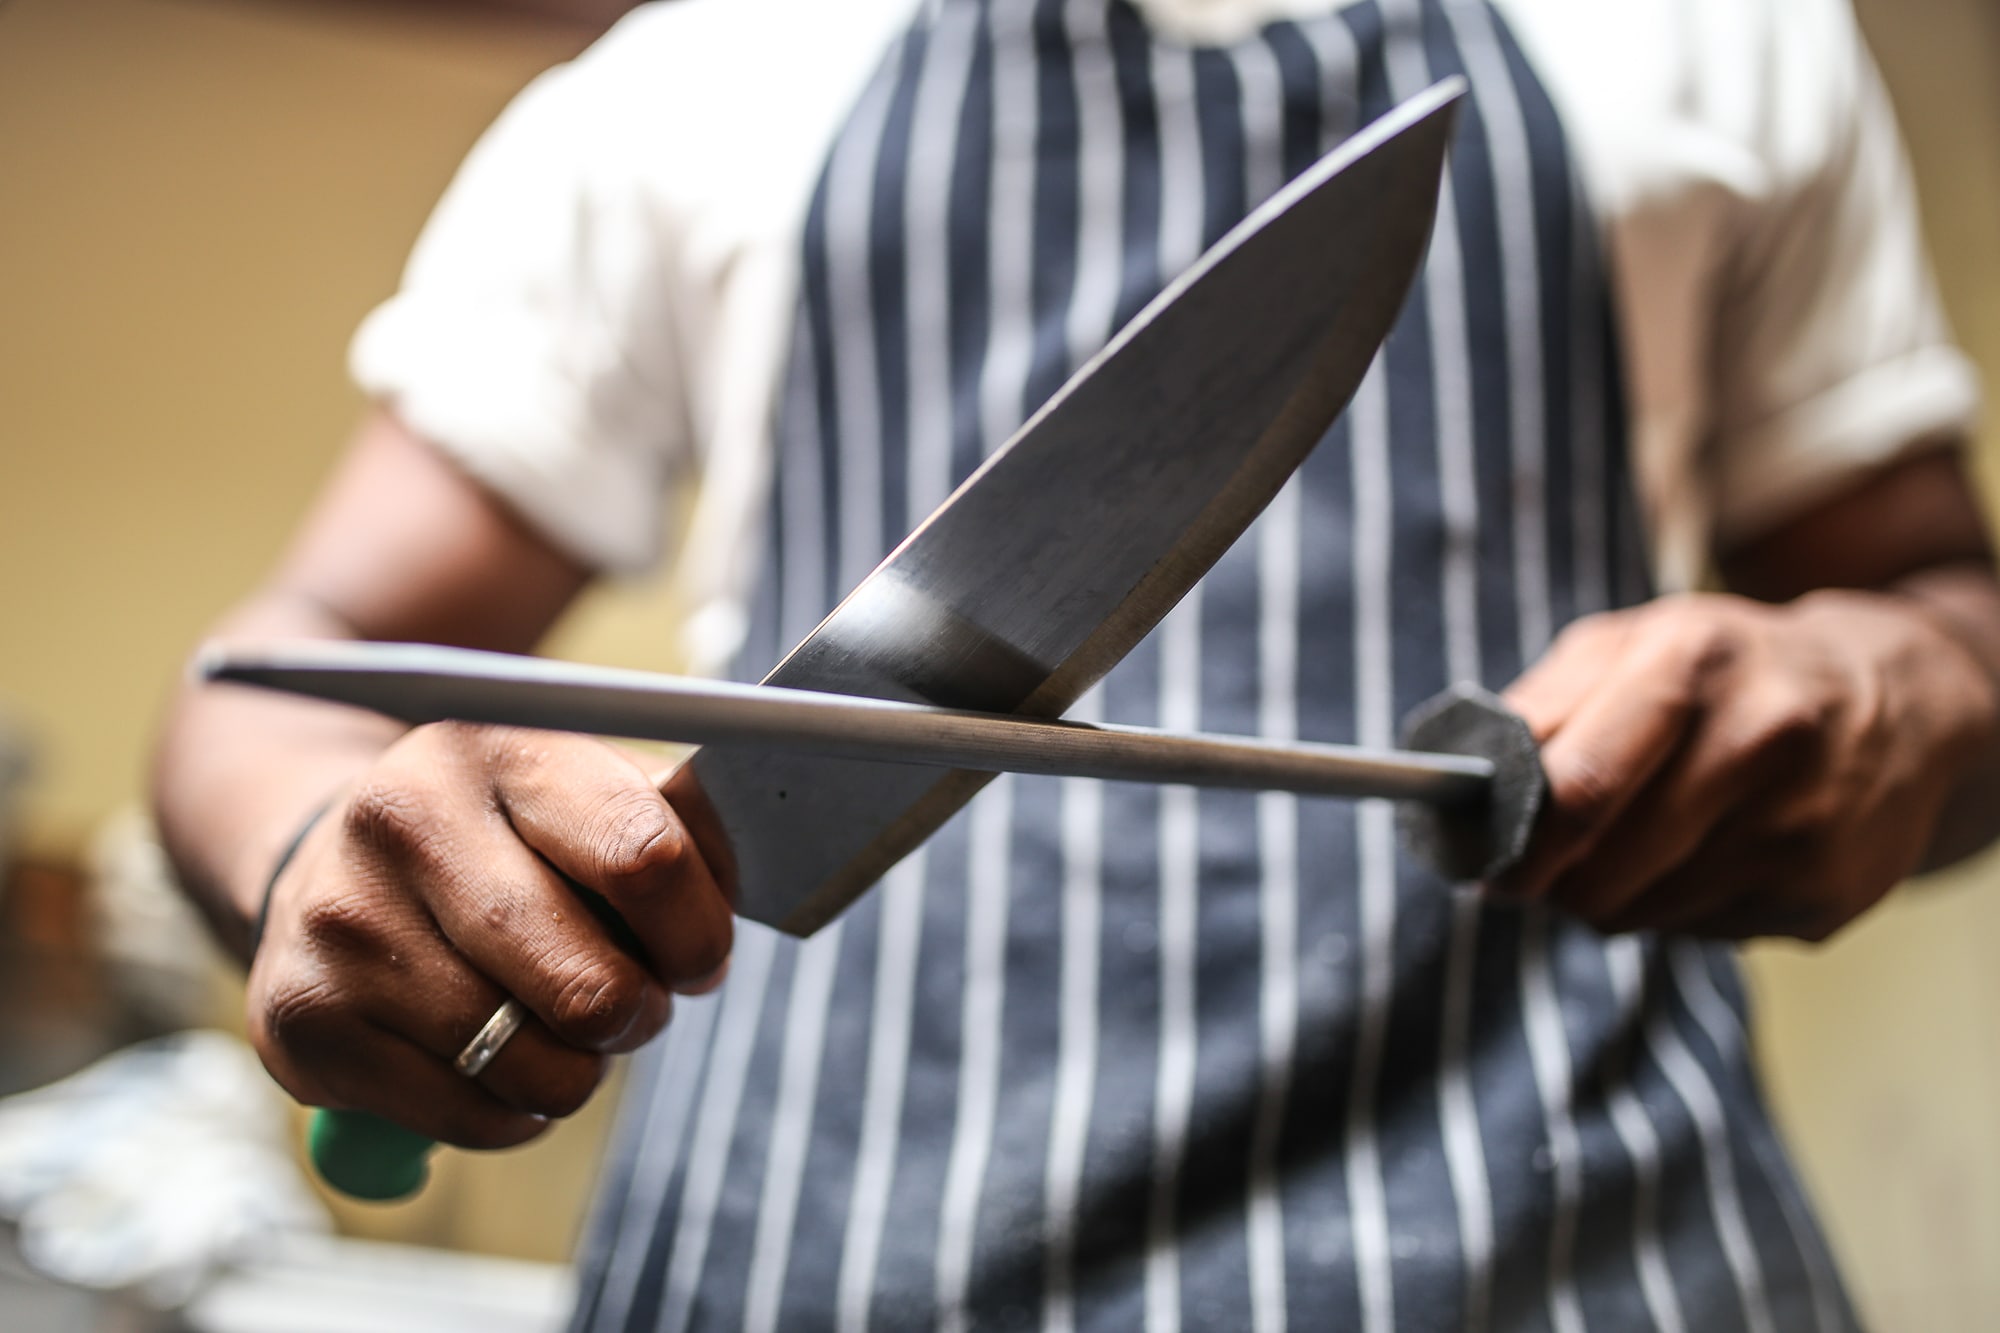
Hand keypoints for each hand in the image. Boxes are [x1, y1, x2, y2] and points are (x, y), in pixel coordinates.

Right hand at [247, 723, 733, 1148]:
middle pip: (589, 983)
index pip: (644, 857)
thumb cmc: (510, 833)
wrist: (329, 849)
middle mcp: (403, 819)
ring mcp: (341, 922)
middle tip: (634, 1004)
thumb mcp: (593, 791)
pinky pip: (466, 1117)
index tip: (699, 958)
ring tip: (556, 1025)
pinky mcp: (302, 1020)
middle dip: (638, 1013)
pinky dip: (512, 1112)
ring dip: (577, 1071)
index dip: (697, 933)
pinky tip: (492, 1060)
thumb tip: (768, 874)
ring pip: (528, 1063)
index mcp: (499, 746)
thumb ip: (684, 827)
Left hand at [1493, 590, 1997, 939]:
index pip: (1576, 790)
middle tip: (1545, 867)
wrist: (1902, 696)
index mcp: (1692, 666)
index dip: (1515, 846)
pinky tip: (1706, 856)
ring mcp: (1804, 826)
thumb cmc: (1730, 669)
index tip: (1487, 866)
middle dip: (1554, 883)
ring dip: (1612, 897)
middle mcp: (1761, 741)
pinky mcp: (1830, 894)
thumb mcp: (1632, 646)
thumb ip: (1540, 706)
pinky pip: (1703, 934)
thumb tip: (1461, 778)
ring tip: (1633, 847)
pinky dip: (1677, 909)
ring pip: (1645, 913)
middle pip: (1604, 871)